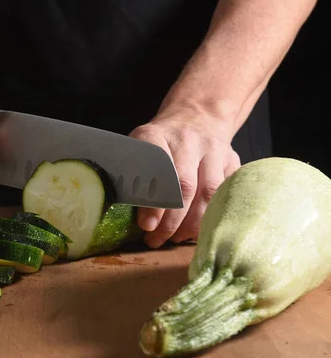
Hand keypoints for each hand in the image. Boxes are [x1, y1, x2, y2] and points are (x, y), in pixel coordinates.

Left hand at [129, 114, 240, 247]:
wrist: (195, 118)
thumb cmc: (159, 143)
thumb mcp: (137, 147)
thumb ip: (130, 173)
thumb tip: (126, 212)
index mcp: (157, 135)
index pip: (156, 170)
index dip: (153, 201)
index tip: (146, 225)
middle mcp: (188, 140)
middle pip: (185, 186)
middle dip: (171, 220)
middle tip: (156, 240)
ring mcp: (214, 149)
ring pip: (209, 192)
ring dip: (192, 223)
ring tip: (175, 239)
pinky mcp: (232, 160)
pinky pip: (227, 193)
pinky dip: (213, 216)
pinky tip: (197, 231)